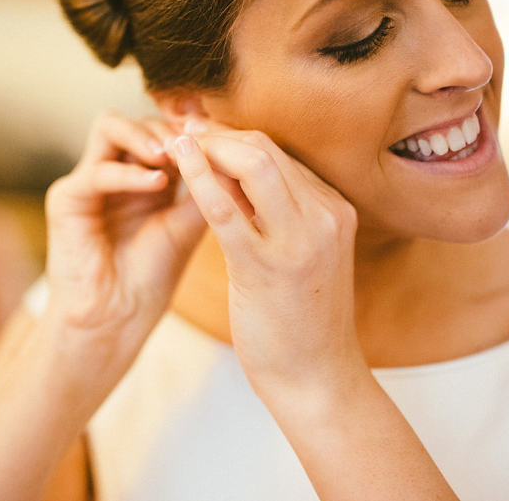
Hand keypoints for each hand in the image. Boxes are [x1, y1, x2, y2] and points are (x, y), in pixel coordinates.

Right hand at [43, 112, 206, 379]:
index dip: (189, 128)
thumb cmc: (151, 277)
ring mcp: (87, 181)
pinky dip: (129, 173)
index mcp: (141, 176)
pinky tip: (157, 183)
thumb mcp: (189, 224)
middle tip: (195, 143)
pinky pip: (96, 171)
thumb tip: (235, 150)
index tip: (218, 134)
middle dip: (169, 128)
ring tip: (174, 154)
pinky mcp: (66, 199)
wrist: (117, 320)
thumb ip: (205, 187)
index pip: (162, 129)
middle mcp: (112, 171)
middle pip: (137, 118)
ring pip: (109, 125)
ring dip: (145, 135)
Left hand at [173, 122, 364, 399]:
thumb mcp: (301, 255)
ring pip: (251, 164)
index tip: (203, 134)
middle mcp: (325, 216)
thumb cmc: (302, 319)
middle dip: (218, 134)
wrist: (318, 379)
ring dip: (207, 147)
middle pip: (266, 149)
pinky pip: (226, 208)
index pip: (280, 154)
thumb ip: (279, 214)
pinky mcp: (266, 266)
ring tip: (173, 141)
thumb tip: (234, 174)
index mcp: (335, 210)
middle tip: (182, 129)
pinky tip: (178, 161)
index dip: (235, 137)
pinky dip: (199, 177)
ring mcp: (299, 240)